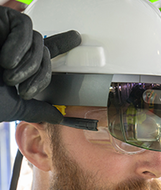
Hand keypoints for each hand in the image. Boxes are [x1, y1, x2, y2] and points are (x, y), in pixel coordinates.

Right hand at [0, 6, 80, 122]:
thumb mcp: (14, 106)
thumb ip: (38, 109)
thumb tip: (60, 116)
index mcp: (19, 67)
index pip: (45, 54)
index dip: (63, 44)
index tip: (77, 39)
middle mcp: (14, 49)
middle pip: (45, 51)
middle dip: (40, 72)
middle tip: (22, 87)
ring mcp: (5, 33)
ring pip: (38, 39)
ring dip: (29, 63)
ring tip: (9, 75)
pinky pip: (24, 25)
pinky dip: (20, 44)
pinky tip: (5, 59)